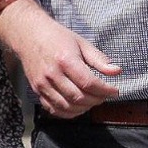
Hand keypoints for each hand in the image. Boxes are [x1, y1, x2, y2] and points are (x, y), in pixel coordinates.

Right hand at [0, 0, 121, 116]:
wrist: (29, 35)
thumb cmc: (57, 37)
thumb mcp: (81, 43)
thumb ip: (99, 59)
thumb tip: (117, 71)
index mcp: (65, 60)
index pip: (88, 83)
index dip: (105, 90)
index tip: (114, 91)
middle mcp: (52, 74)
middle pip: (79, 98)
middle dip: (97, 100)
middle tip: (104, 96)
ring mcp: (42, 84)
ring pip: (67, 107)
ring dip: (84, 108)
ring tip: (93, 100)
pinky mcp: (37, 90)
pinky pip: (54, 109)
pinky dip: (68, 113)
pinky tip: (78, 106)